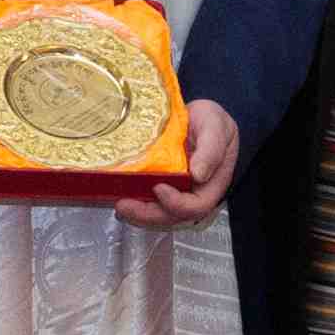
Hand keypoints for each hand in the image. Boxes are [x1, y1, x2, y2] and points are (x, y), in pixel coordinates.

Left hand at [119, 99, 241, 230]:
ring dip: (136, 213)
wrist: (200, 118)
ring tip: (118, 203)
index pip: (196, 206)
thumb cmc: (213, 124)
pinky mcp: (160, 185)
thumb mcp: (216, 128)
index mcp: (210, 185)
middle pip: (171, 216)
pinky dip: (133, 201)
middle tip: (125, 205)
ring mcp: (175, 192)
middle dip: (146, 215)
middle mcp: (191, 194)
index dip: (176, 203)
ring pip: (157, 213)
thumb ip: (211, 148)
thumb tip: (199, 174)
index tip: (159, 188)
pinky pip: (147, 201)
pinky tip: (118, 193)